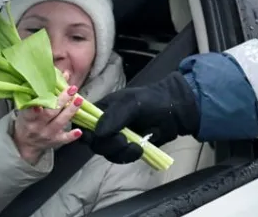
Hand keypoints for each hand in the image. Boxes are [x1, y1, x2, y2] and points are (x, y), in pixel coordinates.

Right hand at [12, 70, 83, 164]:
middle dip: (62, 100)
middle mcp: (38, 126)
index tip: (40, 102)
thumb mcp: (27, 108)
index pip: (31, 112)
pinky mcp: (55, 141)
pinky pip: (64, 139)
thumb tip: (60, 74)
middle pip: (50, 113)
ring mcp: (47, 134)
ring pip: (60, 122)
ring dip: (70, 111)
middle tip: (72, 89)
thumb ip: (40, 93)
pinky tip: (79, 131)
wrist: (25, 143)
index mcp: (28, 117)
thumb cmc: (27, 120)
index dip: (35, 108)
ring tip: (79, 100)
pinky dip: (71, 136)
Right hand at [80, 71, 200, 163]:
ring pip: (105, 152)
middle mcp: (105, 123)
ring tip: (135, 146)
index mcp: (102, 108)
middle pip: (93, 141)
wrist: (175, 112)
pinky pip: (118, 157)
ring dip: (119, 152)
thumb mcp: (133, 103)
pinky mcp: (126, 148)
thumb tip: (97, 133)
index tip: (94, 137)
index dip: (84, 131)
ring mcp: (116, 136)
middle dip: (107, 144)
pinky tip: (139, 150)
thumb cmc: (153, 100)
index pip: (82, 121)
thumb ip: (114, 117)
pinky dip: (127, 156)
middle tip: (123, 140)